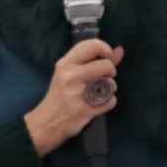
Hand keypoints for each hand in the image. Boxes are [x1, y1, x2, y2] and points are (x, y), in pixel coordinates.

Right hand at [24, 39, 123, 157]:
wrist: (46, 122)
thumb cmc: (60, 94)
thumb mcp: (70, 72)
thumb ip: (95, 59)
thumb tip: (120, 50)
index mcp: (65, 63)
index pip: (93, 45)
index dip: (106, 49)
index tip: (107, 58)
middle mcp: (70, 76)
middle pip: (106, 65)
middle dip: (111, 71)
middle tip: (104, 78)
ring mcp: (77, 94)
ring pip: (110, 83)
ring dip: (111, 88)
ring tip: (101, 92)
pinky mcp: (84, 110)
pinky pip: (110, 101)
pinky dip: (109, 102)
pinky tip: (99, 104)